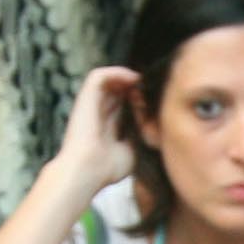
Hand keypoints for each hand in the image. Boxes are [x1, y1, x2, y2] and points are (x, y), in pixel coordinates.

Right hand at [48, 64, 140, 202]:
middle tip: (153, 92)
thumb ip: (138, 137)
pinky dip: (117, 72)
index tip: (157, 103)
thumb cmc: (106, 168)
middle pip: (119, 90)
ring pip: (109, 80)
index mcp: (108, 126)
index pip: (124, 105)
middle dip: (137, 88)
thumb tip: (150, 126)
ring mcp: (91, 104)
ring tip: (143, 85)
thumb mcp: (130, 152)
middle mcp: (98, 112)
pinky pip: (100, 75)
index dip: (141, 100)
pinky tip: (133, 79)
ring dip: (128, 79)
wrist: (87, 170)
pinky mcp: (85, 97)